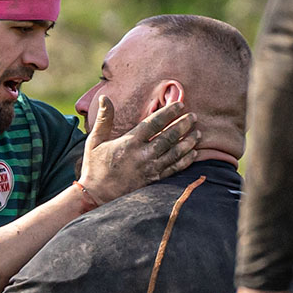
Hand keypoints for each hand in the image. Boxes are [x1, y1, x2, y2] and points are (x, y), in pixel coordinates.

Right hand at [78, 97, 199, 202]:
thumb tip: (104, 96)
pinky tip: (193, 153)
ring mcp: (149, 169)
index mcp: (129, 142)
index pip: (154, 123)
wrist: (95, 196)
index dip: (169, 112)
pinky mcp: (152, 181)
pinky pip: (173, 169)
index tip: (179, 105)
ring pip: (175, 153)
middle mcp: (142, 155)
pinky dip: (185, 160)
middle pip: (169, 136)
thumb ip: (104, 119)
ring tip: (198, 134)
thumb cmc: (94, 167)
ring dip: (188, 142)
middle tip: (194, 117)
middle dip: (183, 125)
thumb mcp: (94, 141)